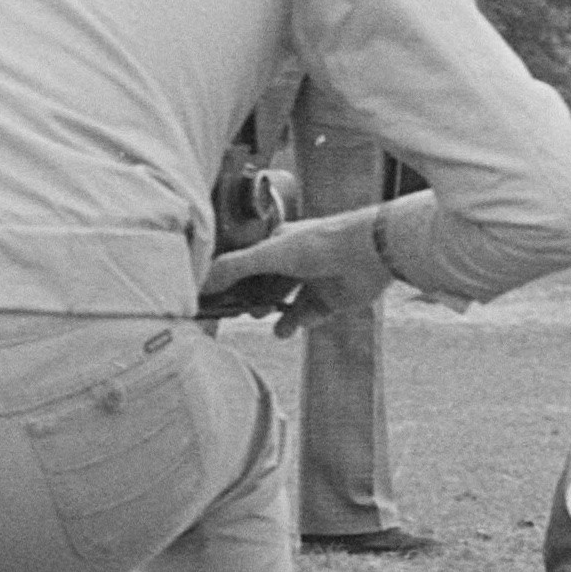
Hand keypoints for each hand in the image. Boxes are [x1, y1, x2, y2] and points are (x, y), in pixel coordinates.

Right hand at [200, 208, 393, 335]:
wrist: (370, 252)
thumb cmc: (318, 244)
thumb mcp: (267, 254)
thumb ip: (232, 268)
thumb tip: (200, 285)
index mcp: (278, 244)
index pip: (247, 266)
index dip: (232, 283)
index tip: (216, 300)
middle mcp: (297, 261)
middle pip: (265, 287)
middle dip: (253, 302)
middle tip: (244, 312)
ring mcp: (316, 280)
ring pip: (287, 304)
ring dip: (277, 316)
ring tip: (271, 324)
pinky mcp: (334, 299)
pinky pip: (310, 316)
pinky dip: (299, 322)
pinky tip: (290, 327)